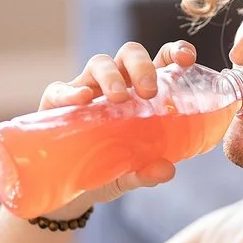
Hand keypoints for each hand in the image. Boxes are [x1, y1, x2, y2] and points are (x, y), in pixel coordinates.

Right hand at [38, 41, 197, 217]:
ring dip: (111, 75)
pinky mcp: (56, 105)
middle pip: (130, 55)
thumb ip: (147, 172)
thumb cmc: (107, 170)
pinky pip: (59, 89)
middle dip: (142, 65)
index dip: (175, 52)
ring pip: (99, 63)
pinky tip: (82, 99)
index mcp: (142, 93)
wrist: (66, 191)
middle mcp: (116, 85)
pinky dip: (70, 90)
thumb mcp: (129, 174)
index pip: (162, 60)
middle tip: (149, 92)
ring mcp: (86, 90)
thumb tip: (166, 170)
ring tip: (118, 98)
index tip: (186, 59)